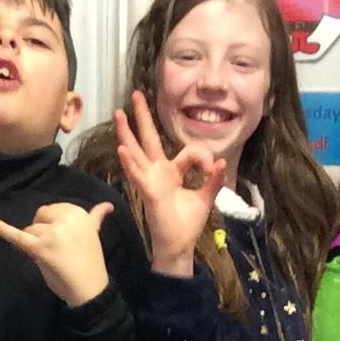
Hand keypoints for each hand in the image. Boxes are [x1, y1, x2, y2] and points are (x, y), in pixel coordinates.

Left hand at [0, 201, 113, 306]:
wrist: (90, 289)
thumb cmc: (89, 263)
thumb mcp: (93, 236)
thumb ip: (95, 218)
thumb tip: (107, 205)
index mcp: (79, 213)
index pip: (52, 210)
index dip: (52, 226)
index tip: (61, 241)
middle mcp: (66, 218)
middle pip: (39, 217)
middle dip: (42, 232)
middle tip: (55, 251)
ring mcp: (52, 232)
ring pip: (30, 230)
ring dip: (35, 244)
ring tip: (51, 258)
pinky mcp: (40, 248)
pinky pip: (16, 236)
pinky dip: (1, 228)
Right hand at [112, 93, 223, 278]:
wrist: (178, 246)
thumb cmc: (187, 224)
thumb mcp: (205, 198)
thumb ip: (213, 180)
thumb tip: (220, 162)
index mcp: (171, 172)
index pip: (188, 152)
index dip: (203, 157)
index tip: (213, 169)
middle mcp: (158, 173)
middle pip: (148, 139)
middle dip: (142, 117)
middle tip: (135, 94)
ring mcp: (150, 181)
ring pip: (136, 151)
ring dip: (127, 132)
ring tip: (119, 113)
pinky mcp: (148, 192)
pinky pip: (137, 174)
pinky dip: (129, 162)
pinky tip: (121, 149)